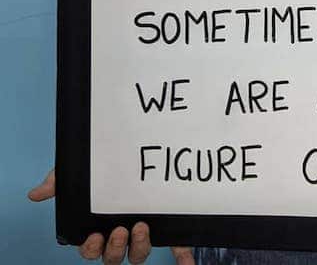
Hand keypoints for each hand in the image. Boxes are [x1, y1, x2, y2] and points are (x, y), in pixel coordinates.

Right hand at [28, 168, 193, 263]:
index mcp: (99, 228)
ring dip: (138, 248)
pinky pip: (174, 247)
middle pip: (112, 257)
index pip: (90, 249)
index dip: (90, 248)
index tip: (94, 236)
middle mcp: (119, 235)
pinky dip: (182, 256)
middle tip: (119, 231)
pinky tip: (187, 261)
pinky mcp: (165, 228)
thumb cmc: (105, 172)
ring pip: (137, 254)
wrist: (141, 156)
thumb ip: (60, 182)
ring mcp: (142, 233)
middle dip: (114, 249)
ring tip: (141, 229)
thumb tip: (36, 193)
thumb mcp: (83, 174)